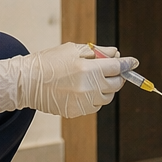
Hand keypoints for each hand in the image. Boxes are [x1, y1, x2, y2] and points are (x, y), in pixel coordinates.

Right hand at [0, 42, 135, 118]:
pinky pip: (95, 105)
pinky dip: (96, 97)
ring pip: (107, 97)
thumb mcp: (74, 49)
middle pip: (116, 84)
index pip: (117, 67)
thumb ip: (98, 52)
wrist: (27, 82)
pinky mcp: (77, 111)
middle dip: (118, 76)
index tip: (133, 62)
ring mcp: (83, 102)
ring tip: (94, 79)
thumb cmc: (49, 62)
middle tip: (113, 70)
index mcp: (88, 69)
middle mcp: (88, 87)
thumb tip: (117, 54)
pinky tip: (85, 89)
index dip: (127, 64)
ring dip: (107, 88)